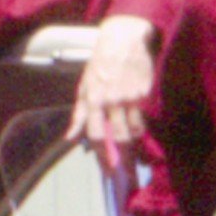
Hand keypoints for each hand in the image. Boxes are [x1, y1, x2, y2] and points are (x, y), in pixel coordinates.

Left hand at [67, 16, 157, 174]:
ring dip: (134, 148)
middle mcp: (111, 100)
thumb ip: (78, 114)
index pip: (96, 133)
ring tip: (134, 160)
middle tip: (125, 175)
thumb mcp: (83, 86)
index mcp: (93, 99)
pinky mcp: (144, 93)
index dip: (101, 154)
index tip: (107, 168)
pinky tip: (140, 137)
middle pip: (119, 137)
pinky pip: (144, 118)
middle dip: (122, 159)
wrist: (123, 40)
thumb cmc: (99, 64)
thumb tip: (70, 137)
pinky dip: (142, 130)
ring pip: (134, 131)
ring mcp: (130, 97)